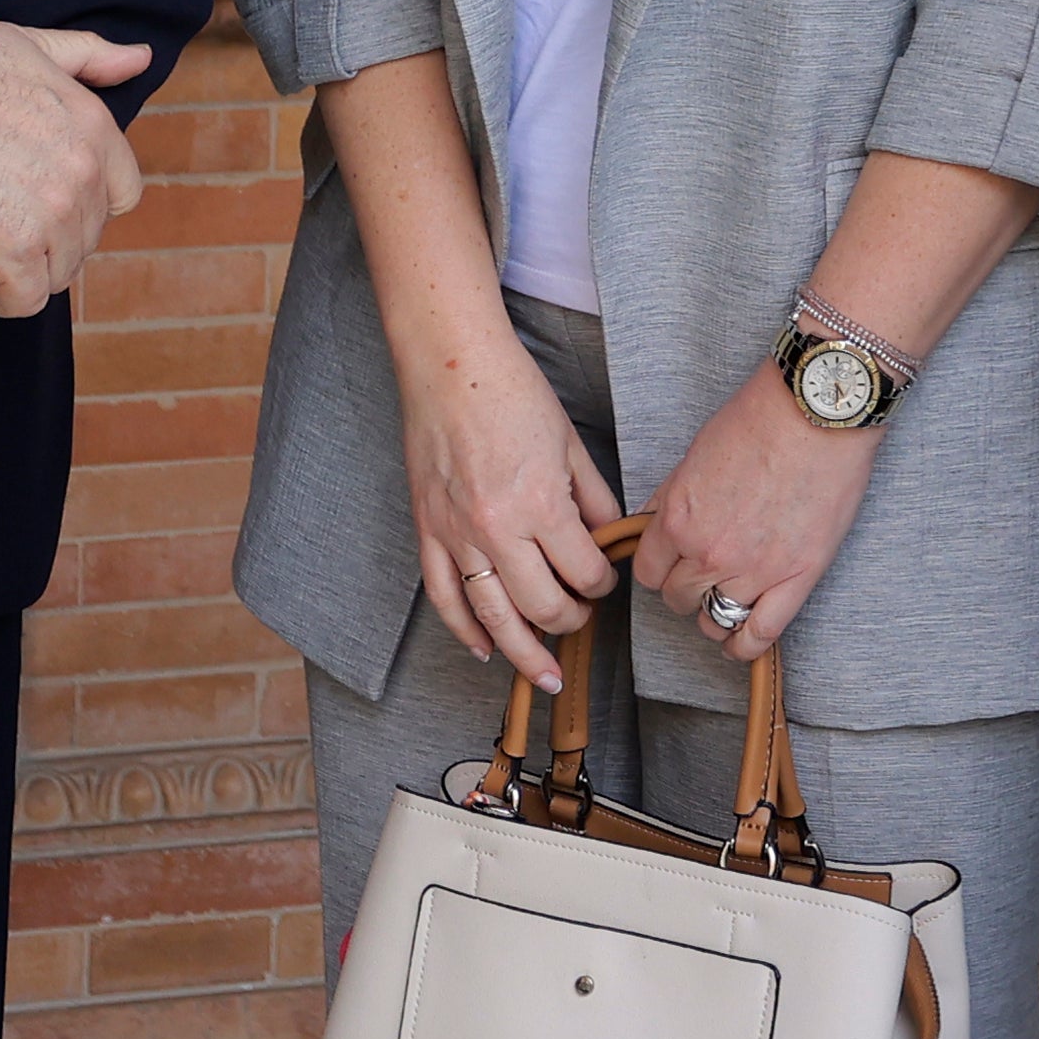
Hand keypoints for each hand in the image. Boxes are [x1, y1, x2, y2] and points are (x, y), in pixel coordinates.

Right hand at [0, 18, 149, 314]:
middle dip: (51, 240)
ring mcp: (53, 216)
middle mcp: (85, 174)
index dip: (85, 205)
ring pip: (59, 273)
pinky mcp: (14, 252)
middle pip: (87, 237)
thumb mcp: (30, 43)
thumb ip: (89, 56)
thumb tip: (140, 59)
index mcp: (94, 127)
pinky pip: (27, 299)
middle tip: (2, 234)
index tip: (44, 205)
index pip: (122, 193)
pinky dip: (2, 300)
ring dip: (26, 273)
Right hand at [398, 312, 622, 695]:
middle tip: (582, 617)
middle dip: (571, 620)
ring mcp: (457, 534)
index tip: (605, 578)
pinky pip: (445, 597)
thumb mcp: (570, 443)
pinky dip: (464, 631)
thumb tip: (609, 539)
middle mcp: (498, 528)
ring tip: (544, 675)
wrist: (450, 363)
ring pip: (493, 618)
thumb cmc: (513, 392)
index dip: (603, 582)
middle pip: (543, 606)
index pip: (584, 572)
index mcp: (540, 503)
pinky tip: (483, 649)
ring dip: (523, 653)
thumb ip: (593, 499)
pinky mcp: (428, 530)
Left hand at [635, 360, 884, 667]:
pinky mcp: (797, 579)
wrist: (817, 411)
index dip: (659, 568)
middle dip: (685, 587)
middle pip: (677, 598)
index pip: (648, 573)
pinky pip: (760, 635)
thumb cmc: (759, 420)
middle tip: (702, 572)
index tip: (671, 563)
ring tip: (724, 599)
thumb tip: (649, 526)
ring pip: (714, 620)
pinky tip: (740, 639)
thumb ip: (669, 499)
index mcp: (679, 519)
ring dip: (713, 612)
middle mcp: (709, 552)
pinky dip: (745, 646)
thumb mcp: (694, 455)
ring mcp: (754, 571)